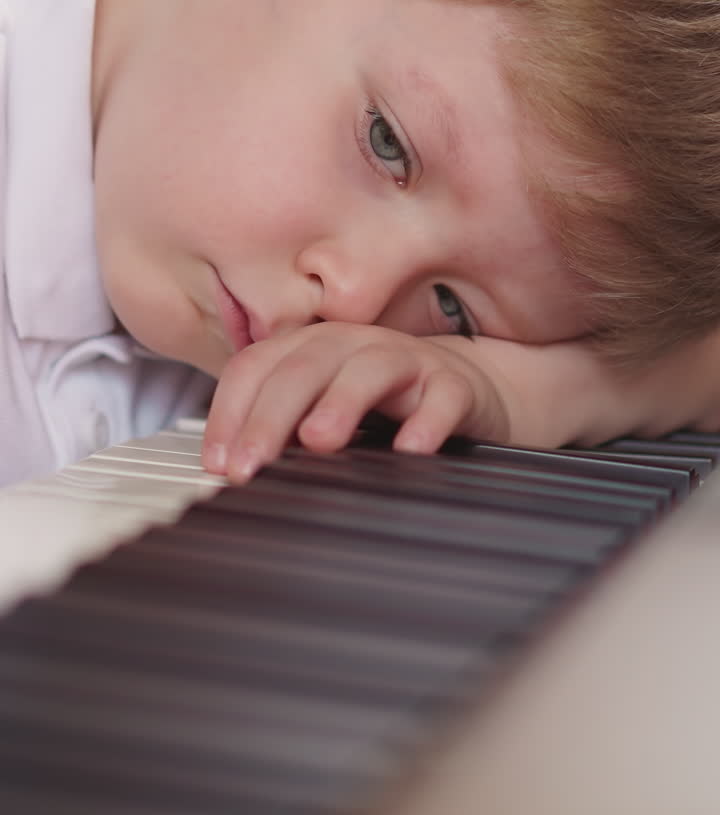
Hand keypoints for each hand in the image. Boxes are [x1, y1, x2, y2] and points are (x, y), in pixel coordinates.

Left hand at [201, 321, 510, 481]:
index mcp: (310, 346)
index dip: (230, 413)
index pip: (256, 367)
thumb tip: (228, 470)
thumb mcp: (320, 408)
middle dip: (270, 416)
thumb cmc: (381, 402)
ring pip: (369, 369)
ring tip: (318, 441)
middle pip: (304, 367)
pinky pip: (442, 396)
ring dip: (341, 402)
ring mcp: (406, 360)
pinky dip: (426, 421)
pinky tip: (409, 449)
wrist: (464, 389)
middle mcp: (353, 345)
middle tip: (248, 466)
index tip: (219, 464)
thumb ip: (278, 428)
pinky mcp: (454, 384)